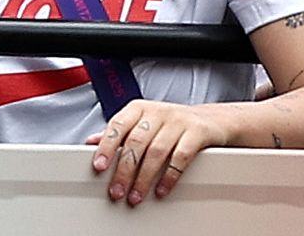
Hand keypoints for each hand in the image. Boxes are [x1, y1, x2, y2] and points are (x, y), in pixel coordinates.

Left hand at [88, 99, 229, 205]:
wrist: (211, 120)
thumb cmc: (171, 123)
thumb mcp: (142, 123)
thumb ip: (119, 133)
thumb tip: (91, 141)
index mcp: (140, 109)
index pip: (118, 125)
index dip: (107, 146)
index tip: (99, 166)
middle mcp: (158, 112)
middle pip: (137, 142)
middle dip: (124, 170)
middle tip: (117, 191)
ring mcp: (179, 121)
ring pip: (157, 151)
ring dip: (144, 178)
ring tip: (136, 195)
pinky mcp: (197, 132)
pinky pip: (181, 157)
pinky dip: (169, 176)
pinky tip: (162, 189)